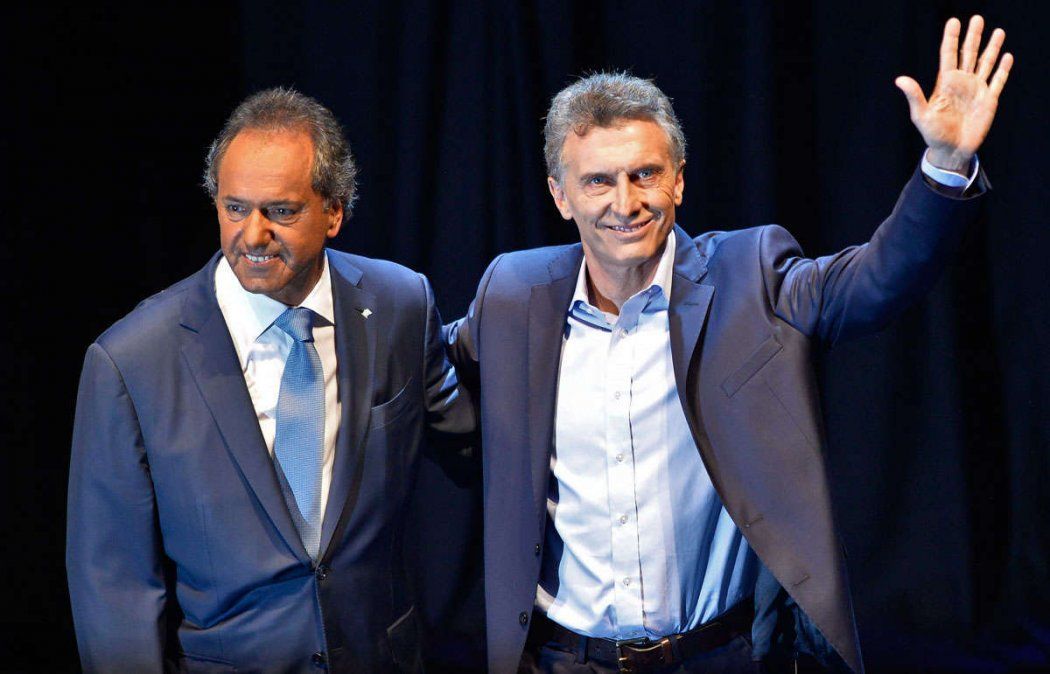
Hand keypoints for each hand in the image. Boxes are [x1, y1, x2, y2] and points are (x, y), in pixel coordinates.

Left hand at [895, 15, 1012, 171]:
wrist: (951, 151)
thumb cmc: (933, 134)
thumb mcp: (921, 115)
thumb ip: (914, 95)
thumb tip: (899, 80)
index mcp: (945, 83)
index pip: (948, 55)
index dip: (951, 38)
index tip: (954, 21)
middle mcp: (962, 83)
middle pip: (969, 54)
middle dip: (973, 36)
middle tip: (977, 18)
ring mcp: (976, 90)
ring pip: (985, 63)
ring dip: (992, 48)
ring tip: (997, 31)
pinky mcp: (989, 100)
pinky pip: (997, 81)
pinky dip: (1003, 69)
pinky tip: (1007, 56)